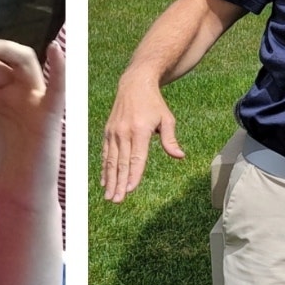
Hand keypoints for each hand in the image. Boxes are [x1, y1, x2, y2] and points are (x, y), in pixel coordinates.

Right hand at [100, 73, 183, 203]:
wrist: (135, 84)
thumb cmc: (154, 103)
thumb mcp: (167, 118)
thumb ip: (170, 139)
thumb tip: (180, 156)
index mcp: (140, 130)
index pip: (137, 157)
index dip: (134, 175)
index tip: (130, 190)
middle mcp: (124, 132)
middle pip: (122, 163)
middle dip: (119, 183)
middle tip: (117, 200)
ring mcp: (114, 132)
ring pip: (111, 161)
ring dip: (110, 180)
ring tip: (109, 196)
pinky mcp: (108, 132)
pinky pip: (106, 154)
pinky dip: (104, 169)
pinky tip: (104, 182)